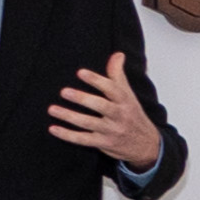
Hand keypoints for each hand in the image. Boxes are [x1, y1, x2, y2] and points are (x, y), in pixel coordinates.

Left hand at [47, 51, 163, 168]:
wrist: (147, 145)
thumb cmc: (132, 115)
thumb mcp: (129, 95)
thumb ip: (119, 75)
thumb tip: (118, 54)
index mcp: (125, 102)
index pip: (113, 89)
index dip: (97, 81)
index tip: (81, 72)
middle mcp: (119, 116)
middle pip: (101, 107)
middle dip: (83, 99)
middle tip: (64, 91)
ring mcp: (111, 131)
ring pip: (88, 123)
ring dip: (69, 116)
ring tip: (52, 109)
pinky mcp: (103, 143)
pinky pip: (83, 139)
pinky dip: (67, 135)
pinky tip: (53, 128)